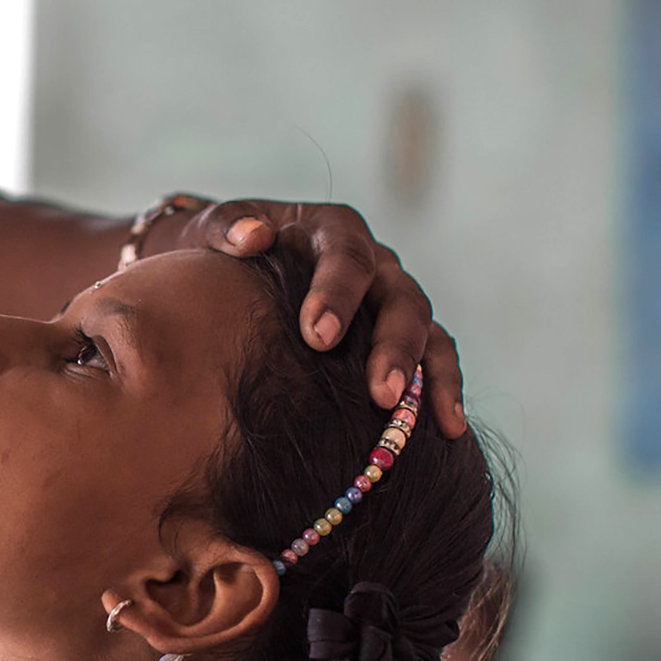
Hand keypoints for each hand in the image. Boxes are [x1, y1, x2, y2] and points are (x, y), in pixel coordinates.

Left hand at [156, 200, 466, 430]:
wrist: (230, 271)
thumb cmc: (221, 254)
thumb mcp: (212, 231)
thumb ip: (226, 228)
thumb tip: (252, 237)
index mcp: (333, 230)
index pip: (347, 255)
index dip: (338, 294)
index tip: (318, 337)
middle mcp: (374, 262)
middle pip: (401, 298)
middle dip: (394, 348)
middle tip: (379, 394)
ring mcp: (391, 300)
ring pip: (427, 331)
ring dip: (430, 377)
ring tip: (434, 425)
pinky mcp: (399, 336)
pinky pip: (434, 359)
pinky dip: (442, 391)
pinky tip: (448, 431)